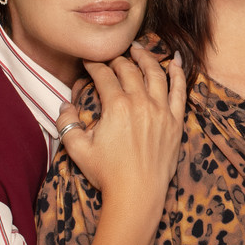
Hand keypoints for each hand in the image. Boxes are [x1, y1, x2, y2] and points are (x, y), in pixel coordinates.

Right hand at [56, 43, 185, 201]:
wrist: (137, 195)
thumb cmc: (107, 174)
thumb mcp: (77, 149)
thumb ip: (67, 124)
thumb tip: (65, 106)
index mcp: (116, 106)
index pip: (104, 76)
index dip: (94, 66)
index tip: (89, 62)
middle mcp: (141, 103)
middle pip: (129, 70)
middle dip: (118, 59)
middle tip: (112, 56)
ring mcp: (161, 111)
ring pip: (155, 74)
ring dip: (146, 58)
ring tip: (138, 49)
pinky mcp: (175, 122)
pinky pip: (180, 91)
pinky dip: (177, 73)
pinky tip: (173, 61)